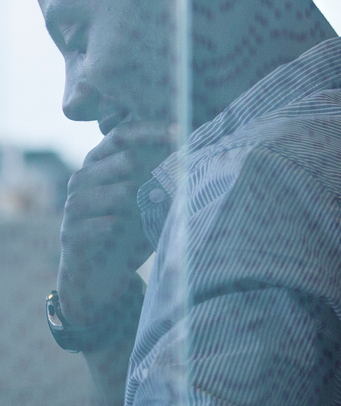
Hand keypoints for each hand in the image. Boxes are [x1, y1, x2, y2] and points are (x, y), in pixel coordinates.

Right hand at [59, 123, 169, 325]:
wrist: (99, 276)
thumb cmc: (130, 232)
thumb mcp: (150, 203)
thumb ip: (164, 180)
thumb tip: (202, 153)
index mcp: (99, 165)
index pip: (121, 135)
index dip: (150, 130)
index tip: (183, 130)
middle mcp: (83, 180)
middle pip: (126, 160)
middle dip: (158, 169)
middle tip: (184, 182)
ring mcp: (75, 206)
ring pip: (122, 193)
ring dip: (146, 206)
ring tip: (155, 218)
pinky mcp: (72, 234)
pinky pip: (108, 226)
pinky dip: (126, 232)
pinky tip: (127, 237)